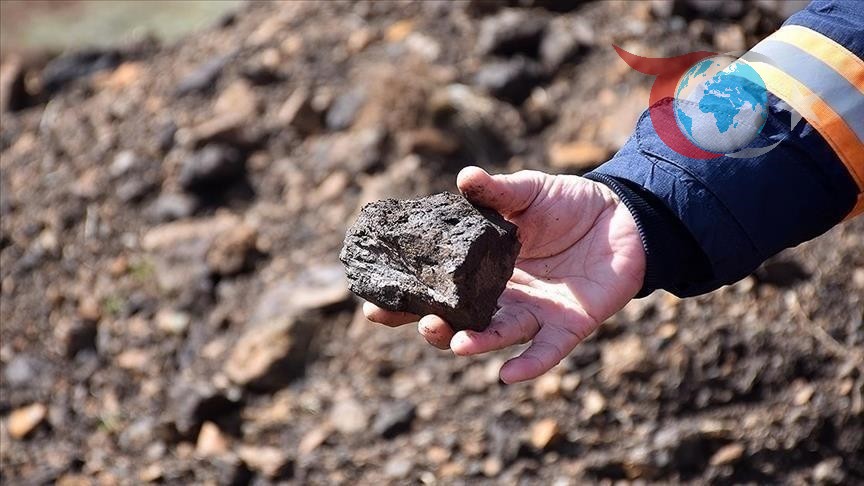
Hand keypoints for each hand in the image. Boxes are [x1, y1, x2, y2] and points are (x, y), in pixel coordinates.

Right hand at [364, 166, 645, 382]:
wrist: (623, 217)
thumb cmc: (569, 204)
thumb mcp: (528, 192)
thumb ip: (496, 193)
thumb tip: (464, 177)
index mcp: (483, 267)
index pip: (438, 288)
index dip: (408, 298)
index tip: (373, 305)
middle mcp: (503, 297)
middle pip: (460, 320)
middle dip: (435, 326)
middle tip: (417, 321)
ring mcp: (534, 313)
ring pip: (497, 335)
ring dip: (474, 342)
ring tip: (452, 341)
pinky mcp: (569, 325)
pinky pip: (547, 351)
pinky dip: (528, 365)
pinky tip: (507, 376)